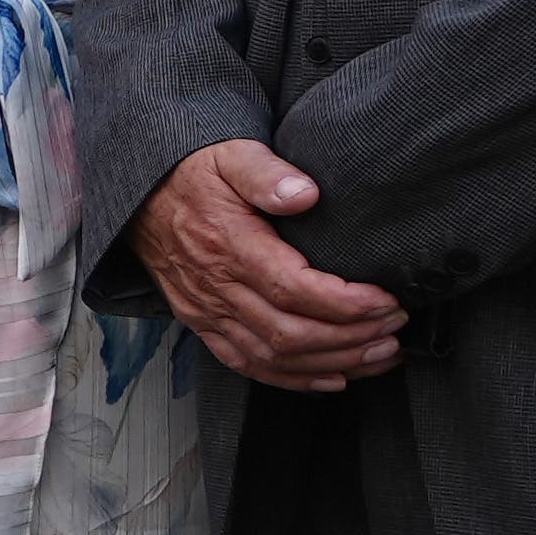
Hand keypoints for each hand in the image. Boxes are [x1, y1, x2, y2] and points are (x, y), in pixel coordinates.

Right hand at [133, 135, 403, 391]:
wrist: (140, 195)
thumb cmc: (194, 174)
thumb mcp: (231, 155)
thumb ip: (267, 174)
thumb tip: (306, 194)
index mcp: (228, 245)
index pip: (293, 289)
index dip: (345, 303)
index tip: (386, 300)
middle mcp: (216, 287)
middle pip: (289, 333)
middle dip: (351, 338)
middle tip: (395, 328)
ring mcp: (207, 311)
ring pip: (274, 356)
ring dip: (333, 363)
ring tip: (380, 354)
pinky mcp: (202, 323)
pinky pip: (247, 363)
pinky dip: (293, 379)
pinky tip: (334, 378)